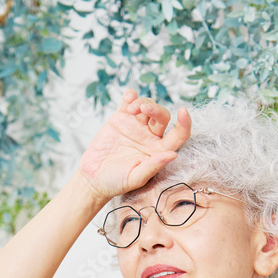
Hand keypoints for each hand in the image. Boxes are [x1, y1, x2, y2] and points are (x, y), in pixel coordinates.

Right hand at [76, 89, 191, 203]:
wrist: (93, 178)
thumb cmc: (116, 182)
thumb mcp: (135, 178)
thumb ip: (153, 166)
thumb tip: (173, 154)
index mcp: (159, 150)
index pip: (179, 135)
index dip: (184, 123)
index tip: (183, 111)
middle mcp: (150, 136)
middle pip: (162, 116)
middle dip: (155, 109)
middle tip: (143, 110)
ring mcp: (136, 126)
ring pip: (148, 105)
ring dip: (142, 102)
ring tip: (131, 109)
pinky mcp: (120, 118)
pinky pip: (129, 101)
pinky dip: (131, 95)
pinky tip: (128, 98)